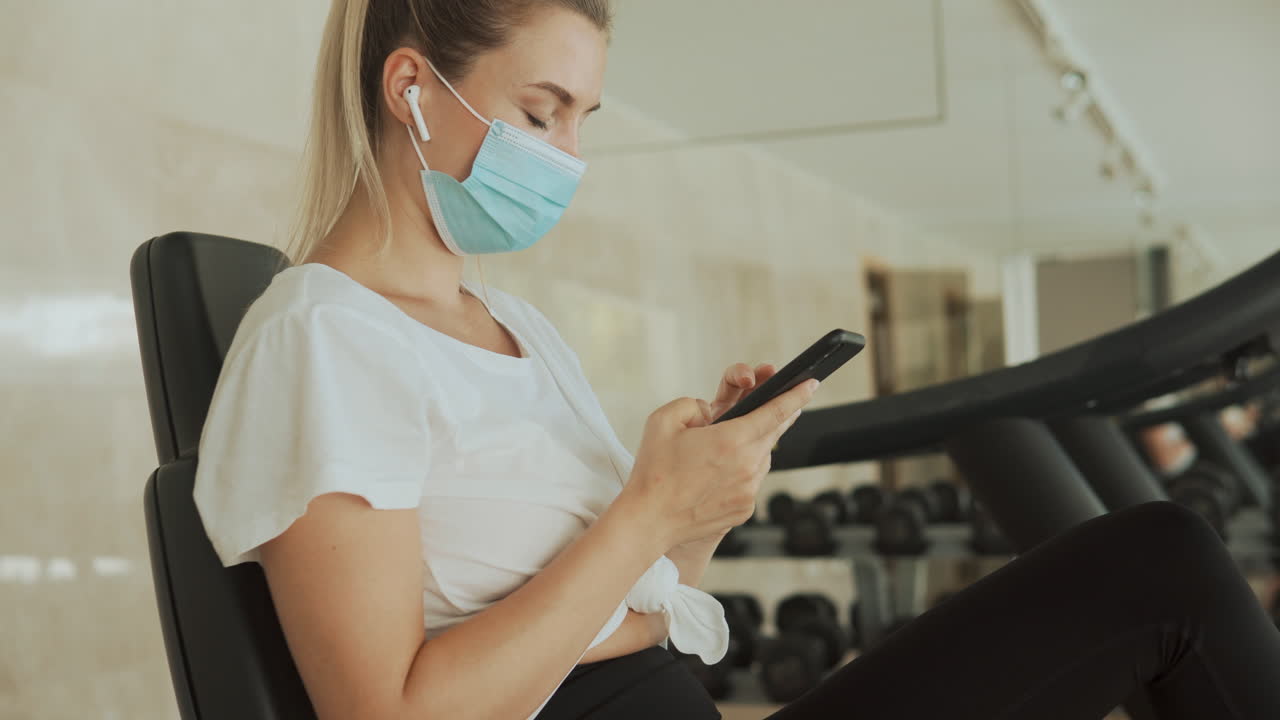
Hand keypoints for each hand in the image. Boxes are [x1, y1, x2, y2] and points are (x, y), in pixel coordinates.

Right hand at [620, 373, 815, 554]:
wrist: (648, 520)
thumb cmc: (653, 471)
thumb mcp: (664, 420)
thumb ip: (693, 404)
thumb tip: (713, 413)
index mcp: (730, 440)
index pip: (775, 411)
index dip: (796, 395)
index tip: (811, 384)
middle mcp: (747, 466)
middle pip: (773, 433)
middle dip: (778, 416)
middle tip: (784, 403)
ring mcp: (749, 490)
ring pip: (762, 457)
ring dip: (753, 446)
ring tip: (730, 445)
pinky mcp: (745, 509)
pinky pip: (751, 481)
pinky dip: (742, 471)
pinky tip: (719, 473)